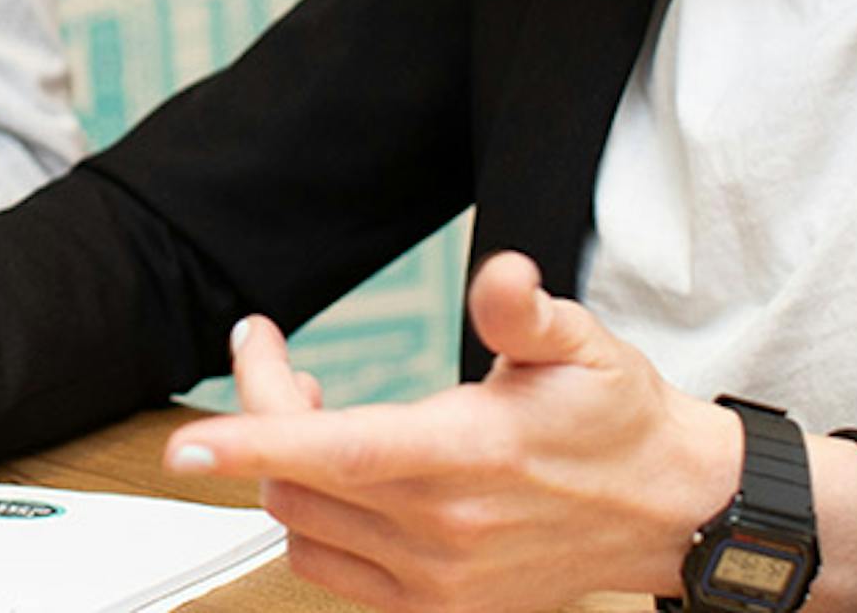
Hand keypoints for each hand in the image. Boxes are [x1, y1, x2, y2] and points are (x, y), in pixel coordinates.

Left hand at [161, 252, 740, 611]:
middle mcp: (446, 528)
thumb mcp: (584, 345)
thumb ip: (528, 311)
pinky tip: (338, 480)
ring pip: (304, 528)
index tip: (188, 442)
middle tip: (279, 359)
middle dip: (265, 415)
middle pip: (300, 480)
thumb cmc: (617, 422)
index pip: (339, 453)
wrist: (668, 509)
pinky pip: (331, 572)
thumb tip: (502, 276)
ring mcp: (438, 579)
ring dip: (284, 471)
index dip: (254, 443)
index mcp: (471, 456)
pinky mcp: (438, 608)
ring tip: (312, 417)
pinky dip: (311, 523)